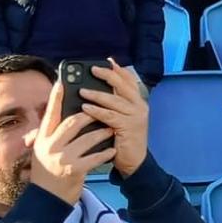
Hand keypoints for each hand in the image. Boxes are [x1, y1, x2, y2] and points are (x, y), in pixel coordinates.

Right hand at [27, 83, 114, 206]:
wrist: (46, 199)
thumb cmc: (46, 172)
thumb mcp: (41, 151)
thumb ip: (48, 134)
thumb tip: (58, 114)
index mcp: (42, 139)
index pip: (50, 115)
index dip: (56, 98)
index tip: (61, 82)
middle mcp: (51, 146)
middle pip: (72, 122)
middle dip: (89, 114)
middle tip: (102, 109)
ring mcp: (63, 159)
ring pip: (88, 138)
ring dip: (102, 132)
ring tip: (111, 128)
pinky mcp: (75, 170)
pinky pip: (95, 157)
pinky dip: (105, 152)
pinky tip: (113, 149)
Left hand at [79, 62, 148, 177]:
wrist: (134, 161)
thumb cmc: (123, 139)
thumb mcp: (121, 118)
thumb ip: (114, 105)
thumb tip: (96, 90)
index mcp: (138, 102)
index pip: (130, 80)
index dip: (119, 70)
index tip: (108, 61)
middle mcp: (140, 106)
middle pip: (124, 85)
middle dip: (107, 75)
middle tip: (93, 69)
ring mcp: (136, 116)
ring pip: (115, 100)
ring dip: (97, 94)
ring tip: (82, 90)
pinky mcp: (128, 127)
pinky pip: (110, 116)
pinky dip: (97, 111)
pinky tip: (85, 107)